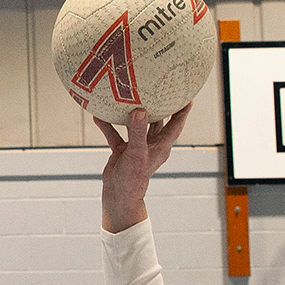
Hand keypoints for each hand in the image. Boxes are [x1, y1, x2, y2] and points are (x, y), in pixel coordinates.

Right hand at [96, 105, 192, 232]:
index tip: (186, 95)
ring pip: (136, 126)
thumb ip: (137, 131)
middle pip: (158, 121)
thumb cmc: (133, 178)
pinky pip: (115, 135)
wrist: (118, 195)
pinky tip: (99, 116)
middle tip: (158, 89)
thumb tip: (139, 111)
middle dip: (159, 107)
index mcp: (161, 145)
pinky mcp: (123, 151)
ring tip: (128, 97)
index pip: (176, 124)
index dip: (182, 110)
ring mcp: (137, 147)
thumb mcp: (136, 153)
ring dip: (131, 114)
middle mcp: (151, 144)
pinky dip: (108, 126)